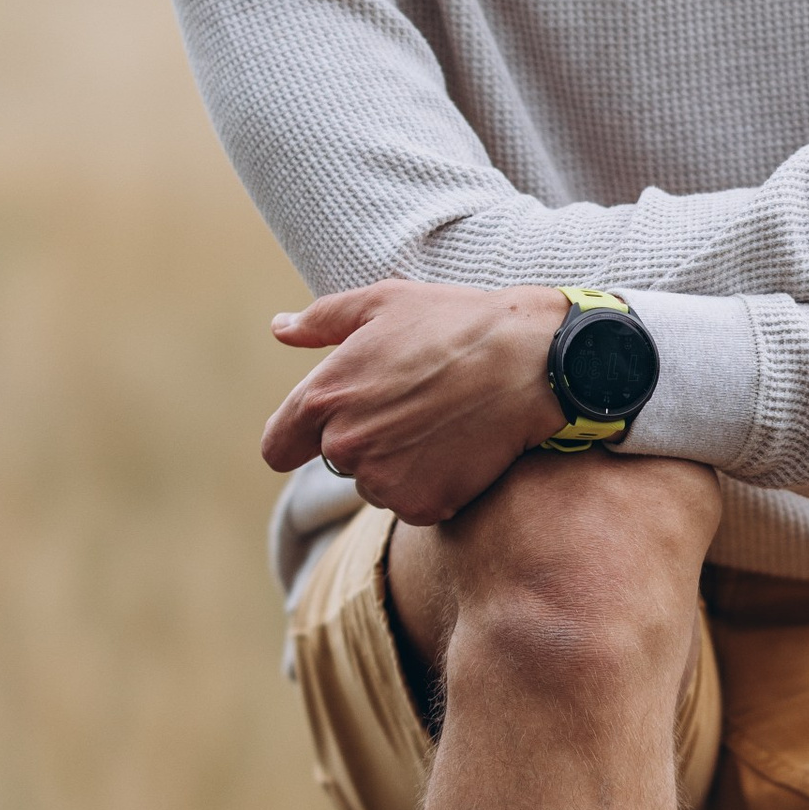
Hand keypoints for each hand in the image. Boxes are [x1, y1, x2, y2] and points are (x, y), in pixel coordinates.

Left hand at [260, 279, 568, 524]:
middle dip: (362, 439)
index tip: (321, 430)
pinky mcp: (424, 506)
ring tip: (439, 422)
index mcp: (324, 398)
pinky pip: (412, 503)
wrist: (531, 363)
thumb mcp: (383, 303)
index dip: (295, 439)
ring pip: (374, 484)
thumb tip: (280, 329)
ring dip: (396, 464)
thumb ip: (321, 321)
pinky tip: (458, 447)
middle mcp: (345, 447)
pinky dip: (431, 484)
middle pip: (333, 462)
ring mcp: (384, 481)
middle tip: (410, 405)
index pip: (277, 447)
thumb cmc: (456, 323)